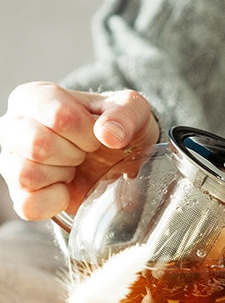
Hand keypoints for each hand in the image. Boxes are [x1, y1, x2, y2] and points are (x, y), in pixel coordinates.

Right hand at [0, 82, 158, 218]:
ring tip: (73, 167)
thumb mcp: (133, 112)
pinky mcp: (19, 195)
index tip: (95, 136)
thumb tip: (108, 134)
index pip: (59, 117)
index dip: (87, 133)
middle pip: (38, 146)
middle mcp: (13, 126)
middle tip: (84, 153)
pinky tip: (66, 190)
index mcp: (33, 97)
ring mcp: (11, 161)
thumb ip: (125, 114)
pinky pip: (28, 205)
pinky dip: (54, 202)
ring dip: (62, 175)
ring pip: (26, 174)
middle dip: (74, 154)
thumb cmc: (116, 129)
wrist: (118, 160)